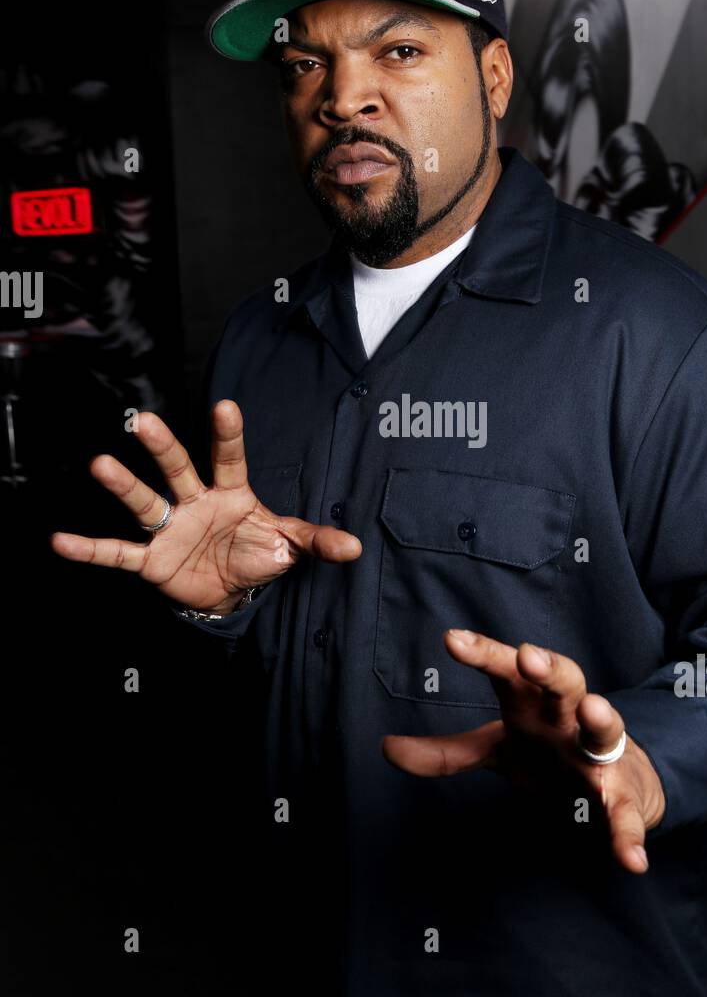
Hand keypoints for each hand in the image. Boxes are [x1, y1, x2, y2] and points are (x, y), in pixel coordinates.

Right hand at [49, 399, 361, 611]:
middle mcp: (195, 502)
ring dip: (124, 486)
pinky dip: (91, 549)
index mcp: (231, 493)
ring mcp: (170, 529)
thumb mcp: (289, 546)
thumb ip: (316, 542)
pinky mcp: (152, 560)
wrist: (229, 590)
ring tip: (101, 465)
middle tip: (144, 421)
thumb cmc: (256, 553)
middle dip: (163, 449)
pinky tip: (62, 540)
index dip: (228, 435)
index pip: (230, 459)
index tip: (225, 405)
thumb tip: (354, 548)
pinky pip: (118, 552)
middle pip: (178, 470)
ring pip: (146, 503)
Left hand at [382, 629, 665, 874]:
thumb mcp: (498, 749)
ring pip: (604, 728)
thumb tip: (386, 747)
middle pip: (564, 680)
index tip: (452, 640)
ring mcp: (598, 753)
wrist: (619, 783)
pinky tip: (630, 859)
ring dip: (601, 718)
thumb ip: (448, 751)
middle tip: (528, 657)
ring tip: (594, 711)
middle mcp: (569, 718)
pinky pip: (626, 811)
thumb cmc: (552, 753)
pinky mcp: (620, 793)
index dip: (484, 654)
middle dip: (548, 668)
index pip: (509, 671)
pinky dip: (628, 834)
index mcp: (535, 704)